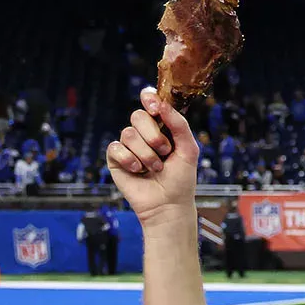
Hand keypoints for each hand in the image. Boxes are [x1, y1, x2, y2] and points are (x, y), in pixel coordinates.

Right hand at [105, 88, 200, 230]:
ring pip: (128, 134)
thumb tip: (162, 103)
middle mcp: (143, 134)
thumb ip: (179, 125)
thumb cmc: (181, 179)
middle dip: (154, 136)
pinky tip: (139, 171)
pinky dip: (130, 160)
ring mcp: (128, 145)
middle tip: (165, 152)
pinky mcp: (115, 159)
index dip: (149, 99)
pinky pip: (116, 148)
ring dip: (146, 154)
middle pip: (138, 116)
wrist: (169, 205)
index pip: (150, 103)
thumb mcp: (188, 150)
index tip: (154, 107)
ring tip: (155, 168)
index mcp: (161, 128)